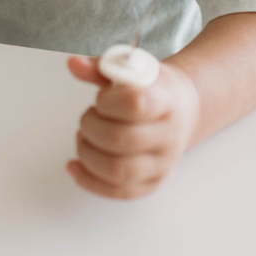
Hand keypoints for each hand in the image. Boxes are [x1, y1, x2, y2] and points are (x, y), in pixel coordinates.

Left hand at [65, 55, 199, 199]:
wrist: (181, 109)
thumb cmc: (153, 88)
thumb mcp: (131, 69)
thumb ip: (101, 66)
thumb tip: (73, 64)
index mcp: (166, 99)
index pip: (135, 104)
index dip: (107, 101)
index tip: (100, 98)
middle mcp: (169, 135)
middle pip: (121, 140)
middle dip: (90, 127)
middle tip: (87, 117)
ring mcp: (162, 163)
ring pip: (118, 170)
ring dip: (87, 154)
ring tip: (83, 137)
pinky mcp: (151, 183)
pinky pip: (118, 192)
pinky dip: (89, 180)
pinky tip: (75, 165)